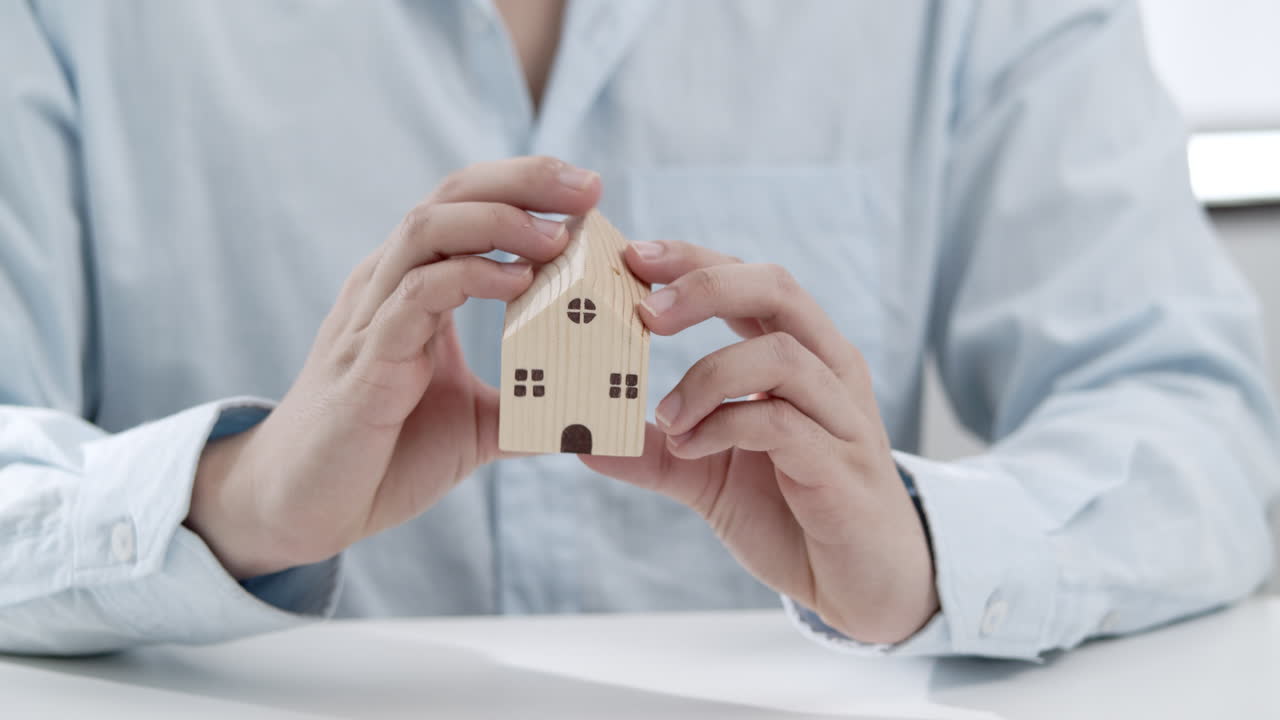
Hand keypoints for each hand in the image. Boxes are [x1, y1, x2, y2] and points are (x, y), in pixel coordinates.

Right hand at [187, 157, 600, 578]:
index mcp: (413, 287)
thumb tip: (587, 415)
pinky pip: (416, 295)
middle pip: (451, 196)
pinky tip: (519, 283)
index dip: (527, 187)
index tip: (590, 193)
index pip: (467, 205)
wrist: (306, 507)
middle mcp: (388, 286)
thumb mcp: (476, 424)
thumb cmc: (384, 456)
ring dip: (500, 221)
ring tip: (557, 235)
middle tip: (588, 188)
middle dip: (524, 181)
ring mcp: (372, 317)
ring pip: (427, 229)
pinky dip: (470, 277)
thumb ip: (525, 405)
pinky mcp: (366, 360)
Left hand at [583, 240, 938, 643]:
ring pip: (779, 353)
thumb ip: (657, 453)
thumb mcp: (710, 475)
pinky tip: (691, 448)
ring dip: (708, 377)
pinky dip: (724, 426)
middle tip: (643, 313)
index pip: (750, 280)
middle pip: (776, 288)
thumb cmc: (793, 515)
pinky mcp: (841, 463)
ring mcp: (841, 413)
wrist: (863, 586)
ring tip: (666, 417)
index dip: (693, 261)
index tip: (632, 258)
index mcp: (800, 355)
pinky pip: (781, 421)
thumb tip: (584, 443)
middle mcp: (829, 369)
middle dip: (704, 286)